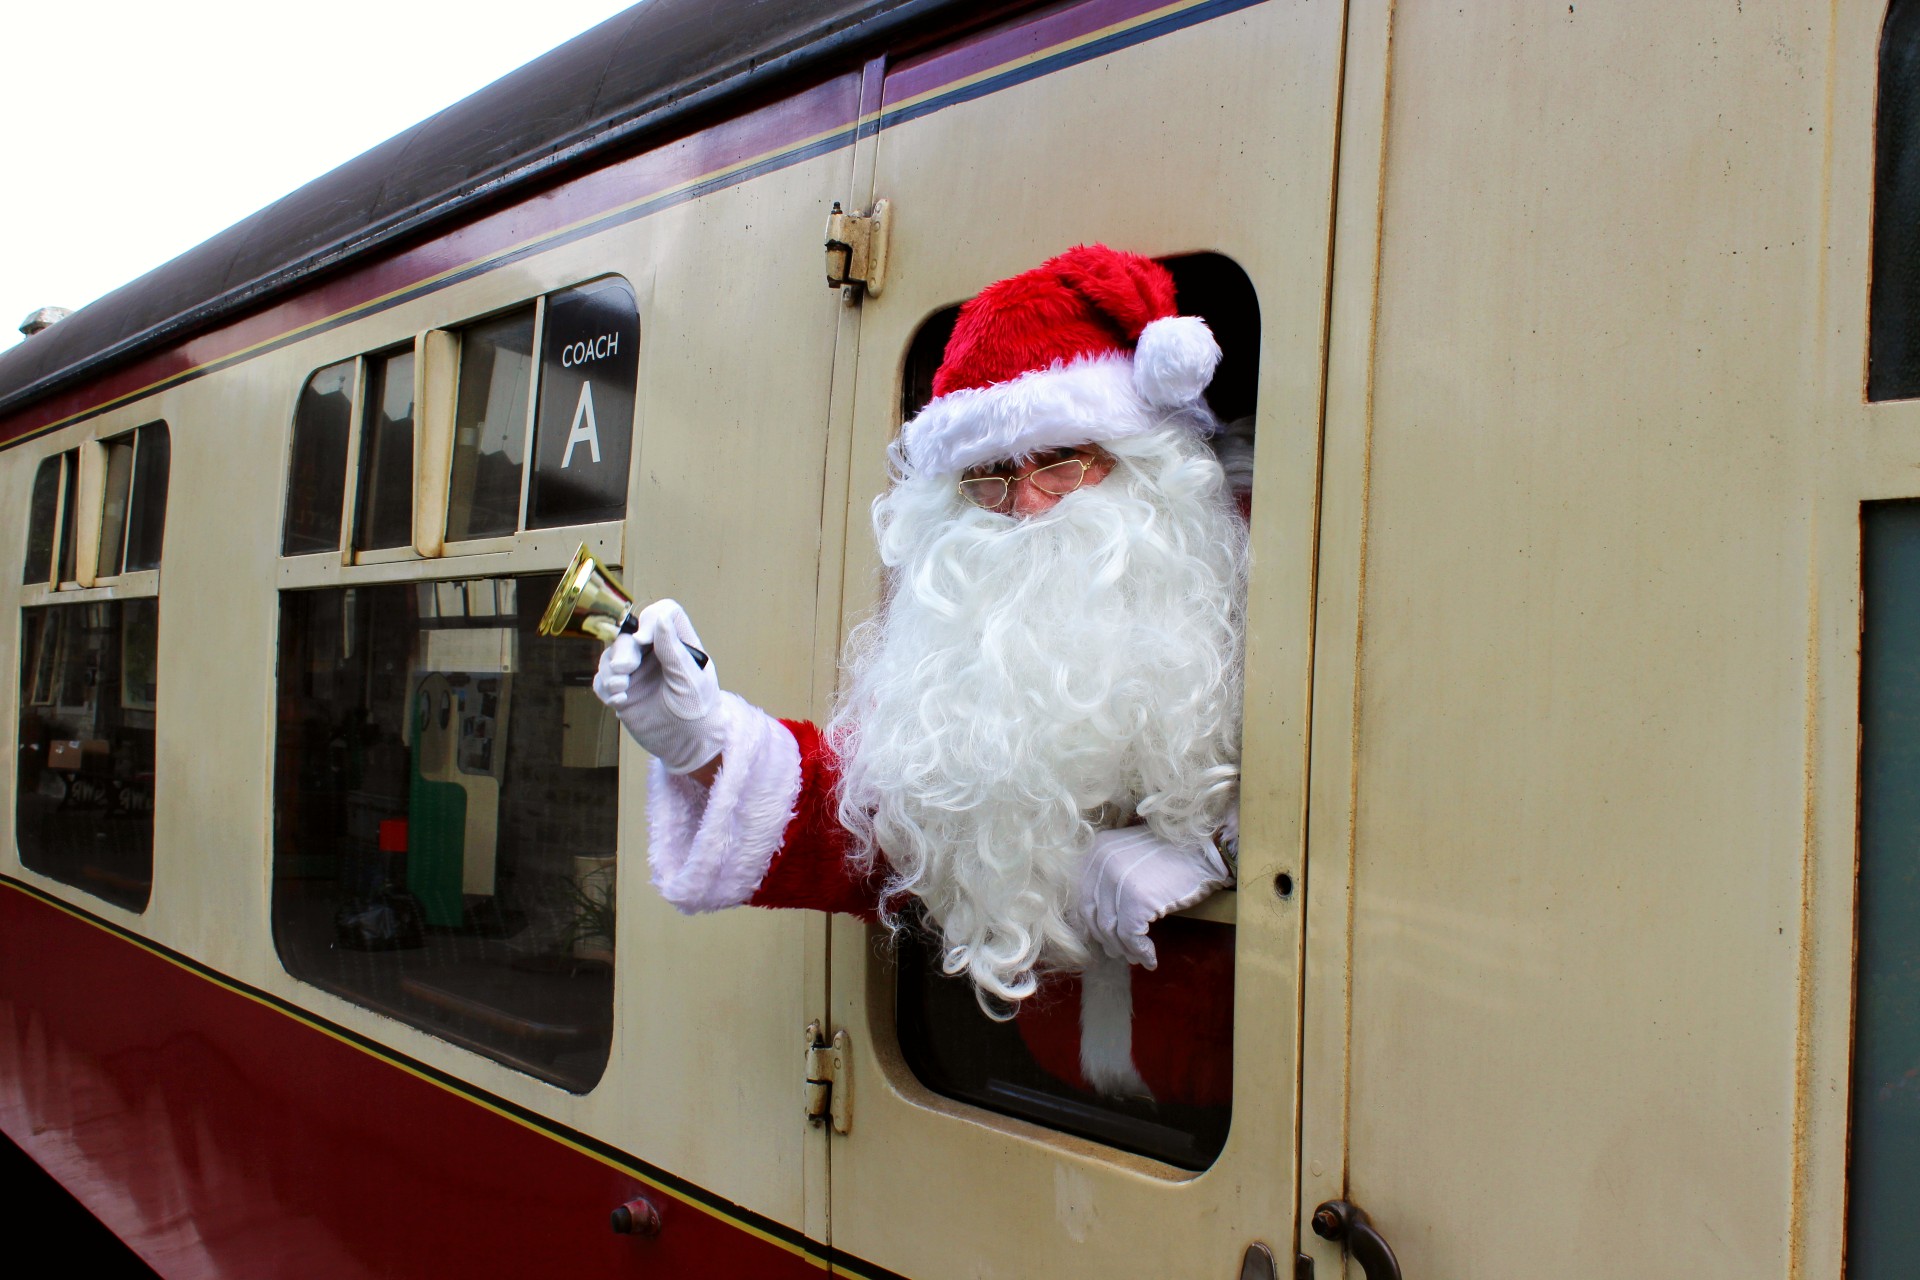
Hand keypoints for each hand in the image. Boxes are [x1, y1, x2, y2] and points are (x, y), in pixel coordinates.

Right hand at [592, 599, 724, 773]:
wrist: (688, 745)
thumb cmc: (699, 711)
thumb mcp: (691, 681)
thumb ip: (674, 650)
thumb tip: (660, 618)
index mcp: (678, 644)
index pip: (663, 614)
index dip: (650, 620)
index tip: (643, 640)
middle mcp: (655, 653)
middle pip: (629, 635)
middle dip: (623, 650)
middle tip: (625, 670)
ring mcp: (636, 671)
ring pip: (611, 655)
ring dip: (611, 670)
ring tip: (622, 689)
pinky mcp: (622, 690)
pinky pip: (602, 680)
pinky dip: (604, 687)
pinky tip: (619, 701)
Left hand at [1078, 826, 1232, 968]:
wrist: (1207, 852)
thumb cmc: (1174, 857)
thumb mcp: (1131, 858)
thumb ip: (1109, 881)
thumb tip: (1095, 924)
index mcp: (1096, 849)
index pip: (1083, 895)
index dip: (1092, 922)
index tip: (1104, 939)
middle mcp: (1100, 861)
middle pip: (1093, 914)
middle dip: (1106, 938)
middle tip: (1120, 953)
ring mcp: (1117, 879)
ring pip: (1110, 928)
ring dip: (1124, 949)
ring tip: (1137, 958)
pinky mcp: (1136, 898)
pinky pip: (1130, 935)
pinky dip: (1140, 950)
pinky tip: (1150, 958)